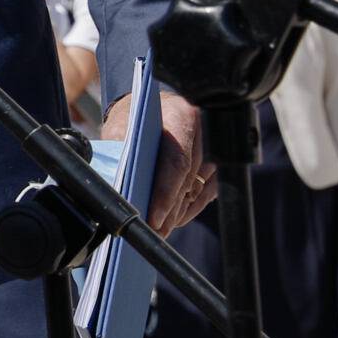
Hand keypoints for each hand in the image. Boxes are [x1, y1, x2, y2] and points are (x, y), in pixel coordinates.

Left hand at [105, 90, 214, 235]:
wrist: (153, 105)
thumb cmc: (134, 118)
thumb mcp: (122, 128)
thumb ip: (122, 152)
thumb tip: (117, 187)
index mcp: (180, 115)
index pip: (177, 162)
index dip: (166, 194)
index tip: (154, 218)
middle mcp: (204, 130)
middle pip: (188, 179)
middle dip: (169, 210)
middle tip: (153, 231)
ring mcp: (216, 147)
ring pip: (199, 188)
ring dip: (178, 212)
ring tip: (159, 230)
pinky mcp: (220, 161)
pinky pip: (208, 191)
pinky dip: (189, 207)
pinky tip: (173, 220)